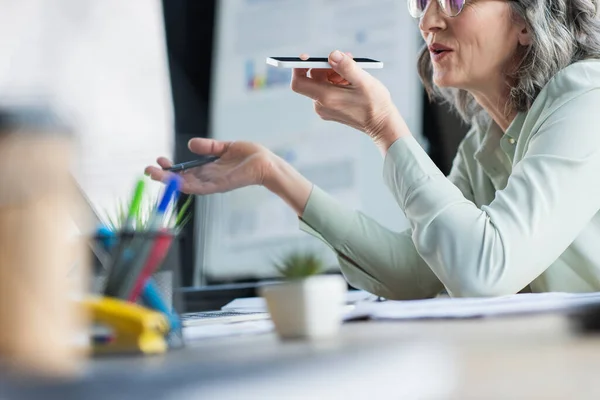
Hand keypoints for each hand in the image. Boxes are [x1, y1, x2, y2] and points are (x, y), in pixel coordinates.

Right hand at [144, 138, 273, 194]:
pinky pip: (202, 187)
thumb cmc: (250, 156)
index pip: (185, 171)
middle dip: (164, 177)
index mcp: (209, 170)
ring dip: (171, 182)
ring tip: (155, 175)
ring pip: (188, 185)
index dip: (171, 168)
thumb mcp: (225, 147)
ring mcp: (214, 184)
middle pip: (182, 180)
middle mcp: (209, 179)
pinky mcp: (222, 186)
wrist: (267, 163)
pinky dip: (189, 185)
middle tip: (148, 170)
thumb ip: (209, 146)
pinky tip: (176, 181)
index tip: (159, 159)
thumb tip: (191, 143)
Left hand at [291, 50, 407, 148]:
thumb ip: (346, 67)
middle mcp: (321, 105)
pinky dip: (337, 82)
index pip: (299, 82)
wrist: (381, 125)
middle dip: (327, 66)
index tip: (307, 56)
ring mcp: (325, 109)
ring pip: (322, 83)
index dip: (298, 67)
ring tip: (354, 71)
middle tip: (347, 58)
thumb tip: (332, 55)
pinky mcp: (331, 110)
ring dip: (335, 73)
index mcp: (326, 98)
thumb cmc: (375, 104)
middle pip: (313, 78)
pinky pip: (327, 90)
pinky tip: (352, 82)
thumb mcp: (363, 81)